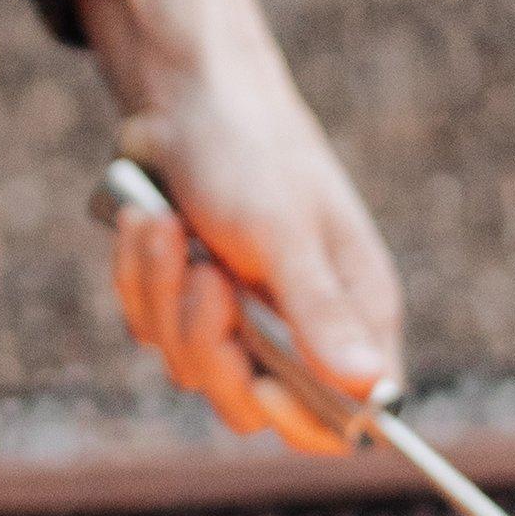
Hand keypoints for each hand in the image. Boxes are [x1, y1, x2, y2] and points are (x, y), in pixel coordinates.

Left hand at [74, 0, 403, 451]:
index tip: (260, 387)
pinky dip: (140, 278)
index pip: (346, 421)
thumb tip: (375, 396)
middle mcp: (300, 327)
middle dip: (209, 340)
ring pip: (187, 365)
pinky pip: (150, 328)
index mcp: (353, 314)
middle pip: (249, 405)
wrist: (184, 93)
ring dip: (163, 293)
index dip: (303, 423)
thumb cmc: (251, 152)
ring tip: (167, 223)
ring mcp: (240, 317)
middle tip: (207, 276)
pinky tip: (148, 221)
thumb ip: (322, 316)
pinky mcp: (186, 301)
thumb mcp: (286, 233)